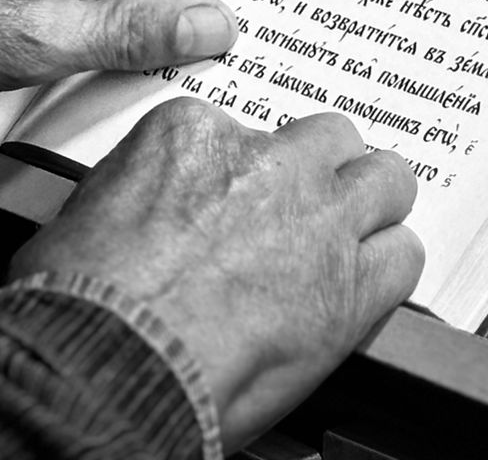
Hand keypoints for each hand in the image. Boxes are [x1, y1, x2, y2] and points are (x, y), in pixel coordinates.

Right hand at [9, 100, 423, 451]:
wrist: (111, 360)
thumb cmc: (85, 298)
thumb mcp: (93, 204)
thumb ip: (146, 187)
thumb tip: (155, 208)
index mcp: (193, 132)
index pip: (243, 126)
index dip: (245, 168)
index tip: (236, 195)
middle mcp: (264, 163)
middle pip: (328, 138)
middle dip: (322, 167)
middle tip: (307, 201)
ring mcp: (315, 219)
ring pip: (384, 180)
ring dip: (371, 203)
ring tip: (357, 228)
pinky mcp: (350, 285)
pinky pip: (402, 256)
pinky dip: (390, 265)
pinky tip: (371, 281)